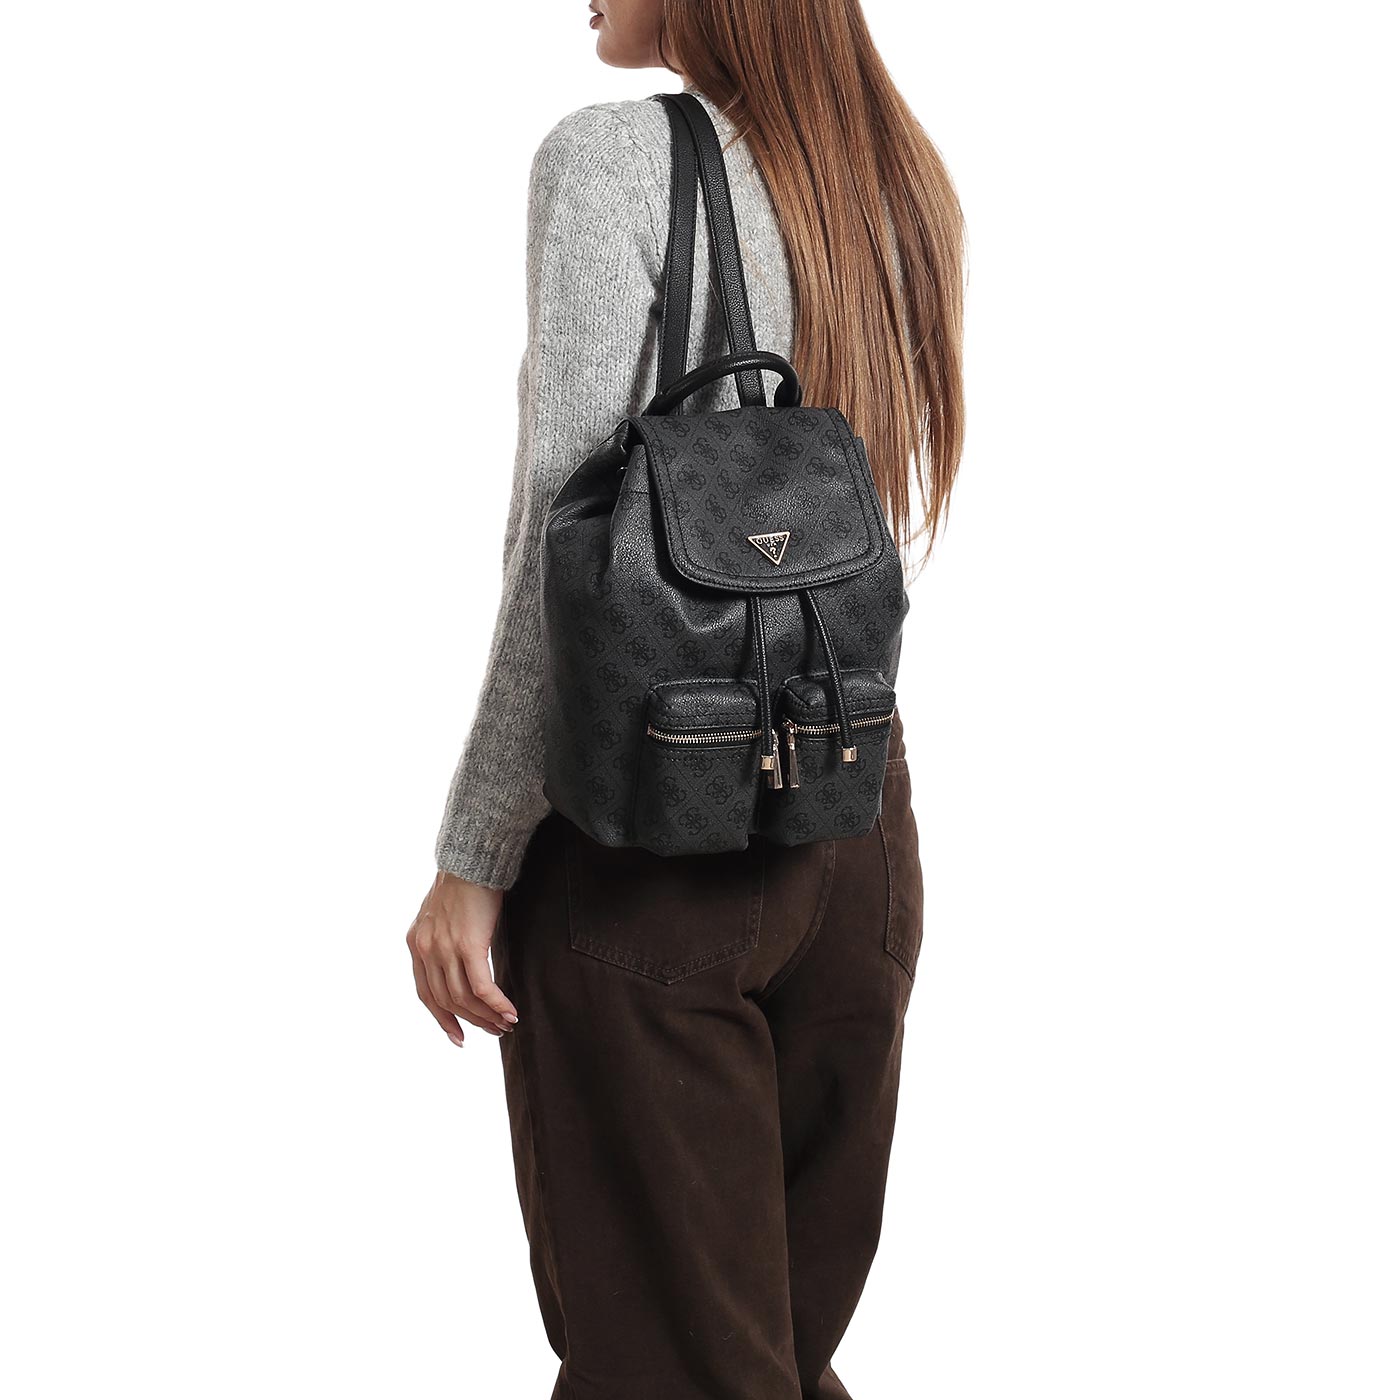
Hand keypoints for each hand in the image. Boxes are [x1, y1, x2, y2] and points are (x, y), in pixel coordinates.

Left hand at [406, 872, 517, 1044]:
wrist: (472, 858)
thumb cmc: (464, 882)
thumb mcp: (442, 913)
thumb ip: (443, 937)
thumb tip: (459, 959)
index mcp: (415, 943)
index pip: (426, 994)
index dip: (442, 1018)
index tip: (458, 1036)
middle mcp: (425, 949)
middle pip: (446, 1001)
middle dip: (471, 1021)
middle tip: (493, 1031)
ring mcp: (444, 949)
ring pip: (463, 998)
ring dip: (486, 1016)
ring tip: (506, 1024)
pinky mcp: (468, 945)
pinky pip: (481, 987)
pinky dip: (496, 1004)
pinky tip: (510, 1012)